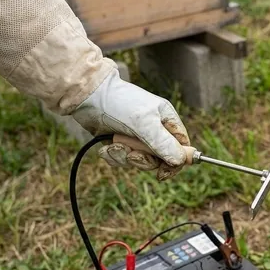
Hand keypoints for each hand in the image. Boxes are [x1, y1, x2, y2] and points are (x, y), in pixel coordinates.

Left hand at [72, 69, 189, 180]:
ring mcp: (137, 136)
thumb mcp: (145, 124)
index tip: (163, 172)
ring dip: (125, 157)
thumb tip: (180, 161)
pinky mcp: (121, 141)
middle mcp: (154, 129)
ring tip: (114, 146)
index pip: (181, 146)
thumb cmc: (120, 104)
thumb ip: (163, 144)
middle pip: (160, 158)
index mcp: (166, 120)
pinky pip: (123, 159)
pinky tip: (106, 147)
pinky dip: (114, 155)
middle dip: (144, 160)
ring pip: (140, 160)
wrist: (88, 97)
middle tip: (131, 155)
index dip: (175, 160)